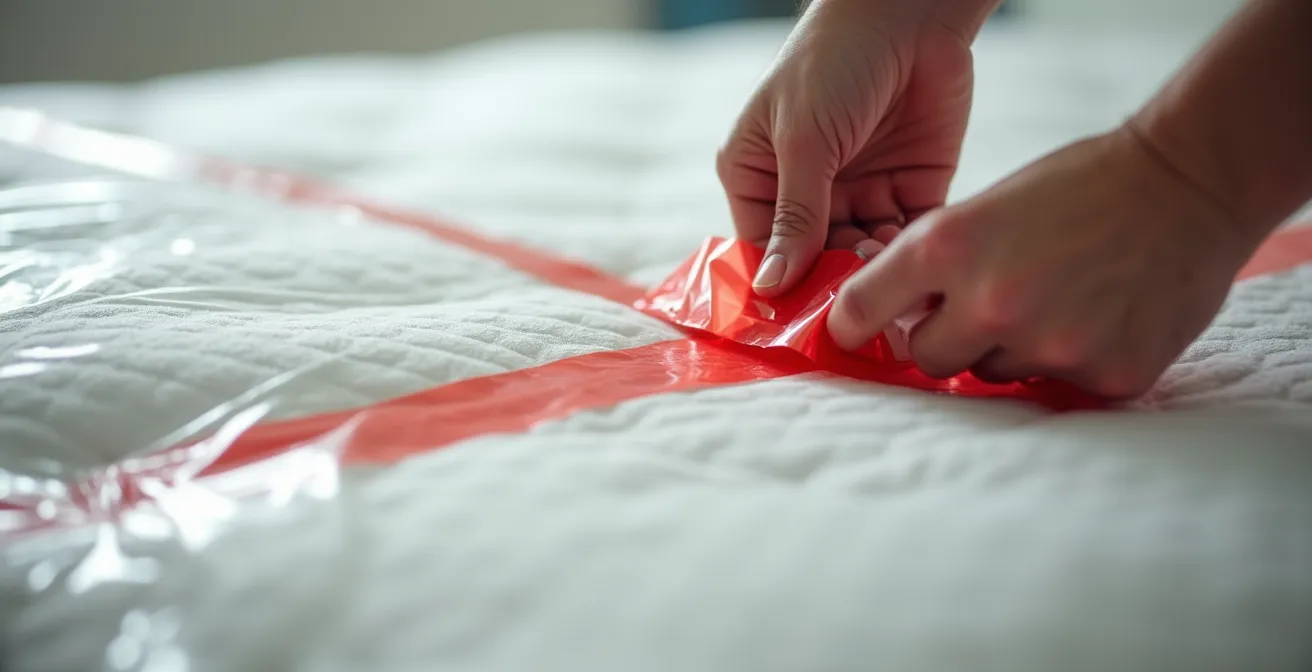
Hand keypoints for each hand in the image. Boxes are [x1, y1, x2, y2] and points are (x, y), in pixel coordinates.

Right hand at [717, 0, 984, 295]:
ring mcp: (858, 191)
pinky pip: (906, 238)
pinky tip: (909, 258)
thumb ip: (796, 217)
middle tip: (853, 302)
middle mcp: (807, 192)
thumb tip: (771, 290)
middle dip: (834, 283)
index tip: (802, 317)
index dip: (783, 284)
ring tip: (884, 267)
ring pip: (862, 257)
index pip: (765, 249)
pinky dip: (908, 254)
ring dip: (873, 271)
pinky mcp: (909, 189)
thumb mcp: (804, 140)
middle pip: (816, 261)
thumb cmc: (832, 62)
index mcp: (758, 177)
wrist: (909, 12)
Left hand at [825, 125, 1260, 398]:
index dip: (854, 325)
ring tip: (1057, 298)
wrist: (1190, 184)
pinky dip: (1070, 359)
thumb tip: (890, 317)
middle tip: (980, 310)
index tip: (855, 334)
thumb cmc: (1080, 186)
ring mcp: (1050, 344)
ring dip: (1011, 348)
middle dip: (943, 339)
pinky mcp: (1104, 375)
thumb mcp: (988, 206)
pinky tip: (1099, 316)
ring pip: (995, 374)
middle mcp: (991, 301)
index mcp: (949, 245)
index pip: (863, 309)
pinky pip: (1059, 385)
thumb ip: (939, 263)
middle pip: (927, 359)